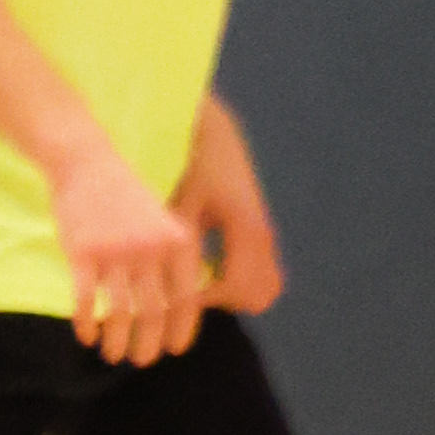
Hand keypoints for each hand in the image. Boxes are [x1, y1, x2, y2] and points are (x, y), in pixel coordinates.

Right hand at [53, 146, 208, 364]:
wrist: (87, 163)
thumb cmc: (126, 196)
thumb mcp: (163, 221)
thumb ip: (172, 259)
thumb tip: (177, 308)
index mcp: (177, 242)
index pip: (185, 299)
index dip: (180, 331)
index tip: (172, 351)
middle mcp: (150, 249)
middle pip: (153, 312)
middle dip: (148, 344)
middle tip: (142, 361)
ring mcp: (115, 251)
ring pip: (119, 312)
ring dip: (117, 342)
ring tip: (113, 356)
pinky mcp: (82, 252)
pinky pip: (85, 300)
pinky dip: (85, 324)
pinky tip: (85, 336)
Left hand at [174, 137, 285, 319]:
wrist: (208, 133)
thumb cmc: (186, 166)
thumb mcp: (177, 206)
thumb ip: (179, 249)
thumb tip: (168, 293)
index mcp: (245, 230)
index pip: (238, 289)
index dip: (206, 299)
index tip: (178, 288)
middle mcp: (263, 236)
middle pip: (258, 297)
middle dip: (223, 301)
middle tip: (189, 285)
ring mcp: (266, 235)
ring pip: (265, 288)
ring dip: (232, 293)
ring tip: (197, 277)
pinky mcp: (260, 232)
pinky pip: (261, 273)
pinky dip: (238, 280)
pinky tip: (205, 265)